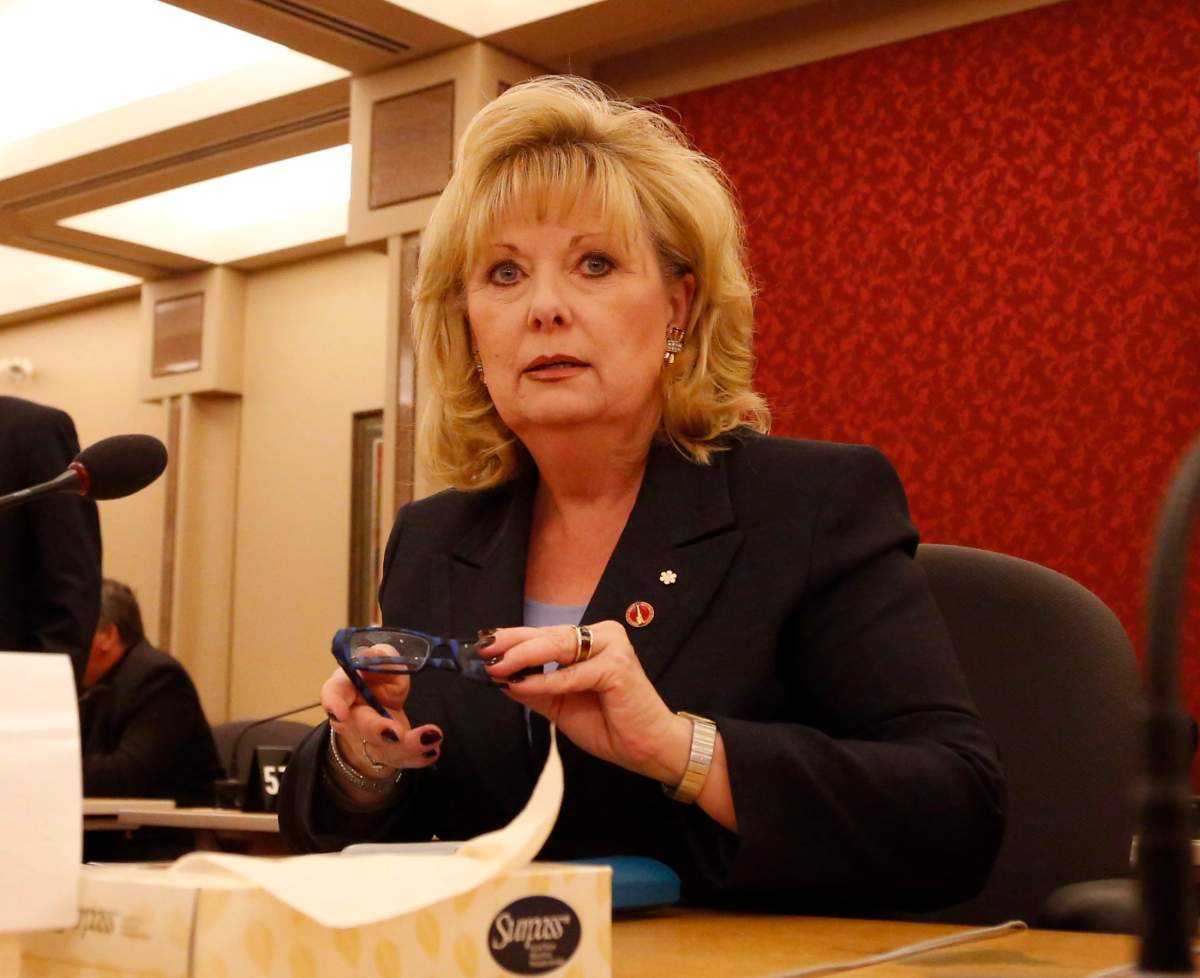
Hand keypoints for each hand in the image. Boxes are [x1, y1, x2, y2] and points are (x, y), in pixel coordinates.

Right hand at [321, 653, 442, 780]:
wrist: (377, 709)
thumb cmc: (375, 680)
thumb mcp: (380, 663)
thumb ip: (381, 658)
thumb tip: (376, 654)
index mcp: (346, 690)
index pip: (333, 693)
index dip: (333, 702)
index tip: (339, 711)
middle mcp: (353, 719)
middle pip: (361, 727)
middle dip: (377, 730)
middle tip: (396, 732)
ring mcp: (370, 741)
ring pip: (384, 750)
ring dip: (409, 747)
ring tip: (432, 735)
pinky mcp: (389, 754)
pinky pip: (402, 760)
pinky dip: (419, 757)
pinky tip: (433, 751)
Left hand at [483, 621, 692, 784]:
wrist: (646, 748)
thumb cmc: (609, 725)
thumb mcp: (561, 706)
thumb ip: (535, 689)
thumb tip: (501, 678)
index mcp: (591, 641)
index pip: (545, 635)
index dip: (513, 639)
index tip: (482, 645)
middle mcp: (603, 636)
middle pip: (549, 635)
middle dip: (512, 643)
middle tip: (482, 650)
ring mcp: (612, 648)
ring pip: (559, 646)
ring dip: (523, 656)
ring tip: (496, 666)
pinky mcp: (617, 667)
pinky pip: (572, 673)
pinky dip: (546, 680)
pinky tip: (523, 684)